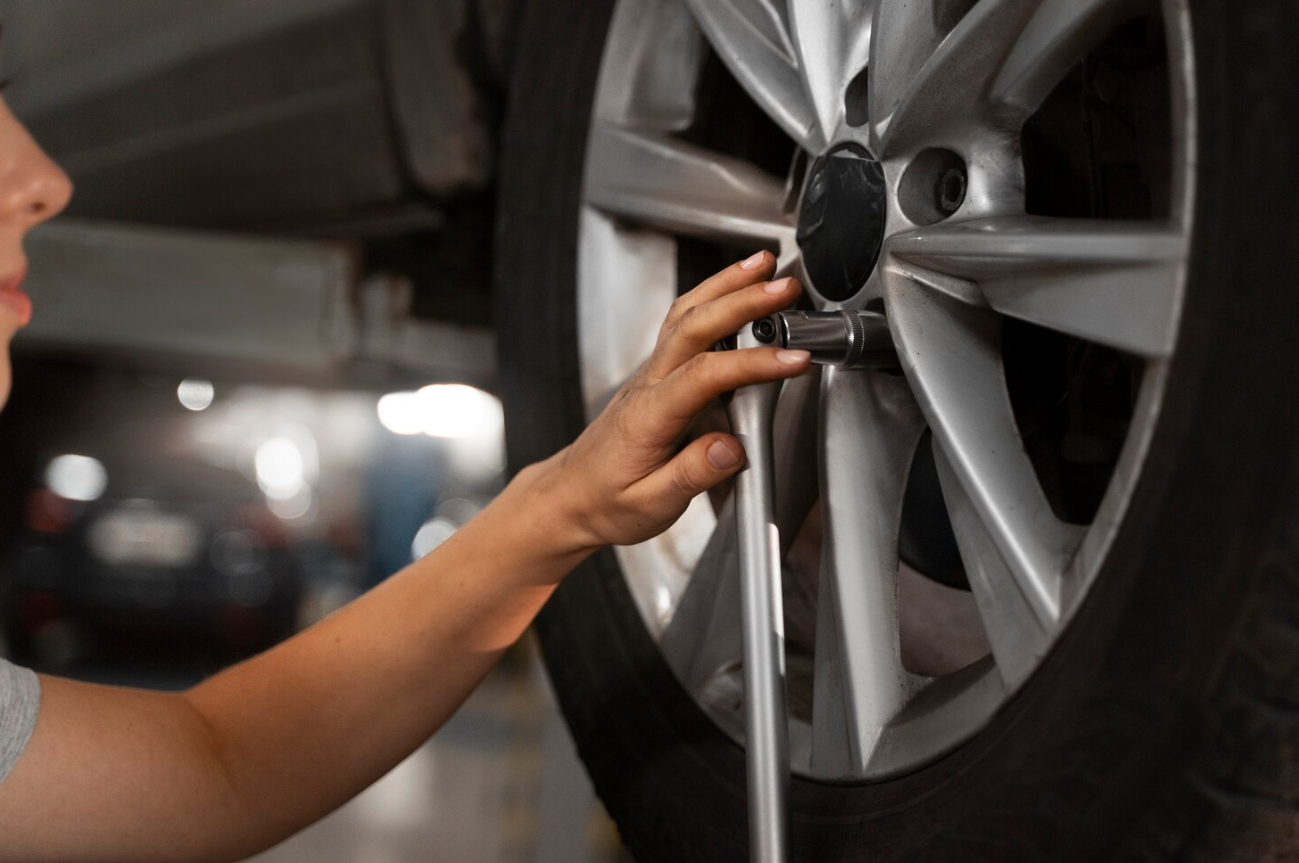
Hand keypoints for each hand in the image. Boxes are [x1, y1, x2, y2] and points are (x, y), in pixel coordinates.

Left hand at [546, 251, 809, 549]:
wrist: (572, 497)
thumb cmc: (608, 501)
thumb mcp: (649, 504)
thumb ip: (692, 474)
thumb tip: (730, 449)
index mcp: (649, 415)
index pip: (705, 375)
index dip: (752, 363)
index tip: (792, 359)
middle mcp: (649, 384)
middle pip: (694, 325)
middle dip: (742, 299)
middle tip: (784, 286)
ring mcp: (652, 373)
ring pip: (686, 314)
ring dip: (725, 283)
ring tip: (763, 263)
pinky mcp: (659, 373)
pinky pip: (684, 324)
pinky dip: (713, 297)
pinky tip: (736, 287)